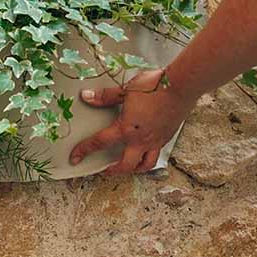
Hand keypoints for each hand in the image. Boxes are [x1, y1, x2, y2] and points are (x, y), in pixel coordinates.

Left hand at [68, 69, 196, 173]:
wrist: (182, 85)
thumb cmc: (154, 86)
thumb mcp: (125, 90)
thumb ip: (106, 97)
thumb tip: (87, 97)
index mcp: (126, 129)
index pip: (99, 143)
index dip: (84, 151)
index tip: (74, 159)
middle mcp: (141, 140)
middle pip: (125, 166)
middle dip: (112, 171)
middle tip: (103, 170)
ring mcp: (157, 140)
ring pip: (145, 165)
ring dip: (133, 169)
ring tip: (126, 166)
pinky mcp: (168, 137)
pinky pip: (156, 153)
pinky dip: (148, 156)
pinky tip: (144, 149)